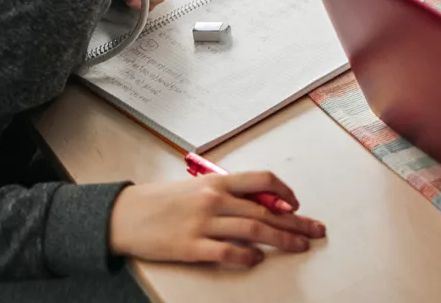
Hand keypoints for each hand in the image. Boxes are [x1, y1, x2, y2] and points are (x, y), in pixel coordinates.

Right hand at [109, 172, 326, 267]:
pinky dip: (247, 256)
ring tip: (300, 246)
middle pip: (265, 210)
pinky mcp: (191, 246)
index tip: (297, 206)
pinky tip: (258, 260)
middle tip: (316, 231)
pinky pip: (228, 252)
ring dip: (282, 239)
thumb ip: (226, 194)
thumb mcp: (196, 187)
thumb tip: (260, 204)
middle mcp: (214, 199)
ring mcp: (203, 223)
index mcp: (217, 181)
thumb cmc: (161, 201)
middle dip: (296, 222)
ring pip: (254, 230)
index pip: (262, 180)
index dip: (285, 193)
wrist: (124, 215)